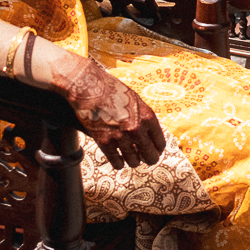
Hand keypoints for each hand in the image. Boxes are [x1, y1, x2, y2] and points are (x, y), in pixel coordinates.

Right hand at [53, 54, 165, 169]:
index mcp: (147, 117)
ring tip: (129, 155)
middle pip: (150, 157)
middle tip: (144, 157)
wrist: (89, 87)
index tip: (154, 150)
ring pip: (134, 162)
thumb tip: (151, 136)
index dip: (158, 149)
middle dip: (148, 158)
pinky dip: (118, 163)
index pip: (160, 143)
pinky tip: (118, 159)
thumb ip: (144, 118)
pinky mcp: (104, 142)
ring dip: (132, 160)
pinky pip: (117, 163)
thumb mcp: (136, 100)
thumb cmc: (112, 90)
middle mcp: (136, 129)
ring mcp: (120, 137)